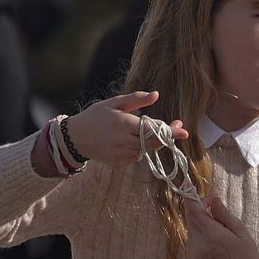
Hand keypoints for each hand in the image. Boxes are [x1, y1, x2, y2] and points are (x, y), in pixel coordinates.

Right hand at [63, 90, 187, 167]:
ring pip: (146, 150)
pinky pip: (136, 157)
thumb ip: (136, 99)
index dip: (170, 130)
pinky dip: (138, 149)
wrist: (75, 138)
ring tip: (140, 131)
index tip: (183, 129)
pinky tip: (127, 141)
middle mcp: (123, 141)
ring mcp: (120, 154)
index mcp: (123, 123)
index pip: (152, 129)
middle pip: (154, 143)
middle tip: (177, 129)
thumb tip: (156, 94)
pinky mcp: (118, 164)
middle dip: (167, 137)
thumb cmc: (95, 116)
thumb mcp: (114, 103)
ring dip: (151, 142)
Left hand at [184, 195, 258, 258]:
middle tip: (216, 212)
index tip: (202, 195)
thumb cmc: (246, 251)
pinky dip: (200, 237)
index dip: (194, 199)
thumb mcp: (239, 228)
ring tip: (219, 233)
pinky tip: (214, 245)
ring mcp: (192, 254)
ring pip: (191, 230)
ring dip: (201, 225)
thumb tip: (211, 197)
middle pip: (191, 219)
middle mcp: (198, 245)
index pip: (193, 211)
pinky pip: (191, 241)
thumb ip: (222, 213)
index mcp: (212, 235)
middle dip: (201, 212)